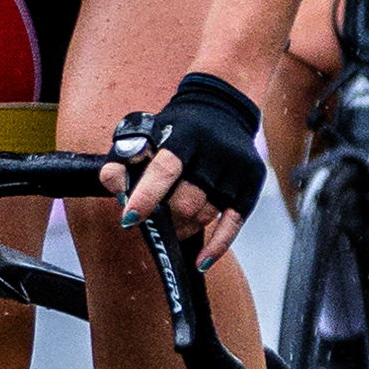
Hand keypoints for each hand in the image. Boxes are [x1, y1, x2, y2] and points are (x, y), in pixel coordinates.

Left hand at [99, 74, 263, 270]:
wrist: (223, 106)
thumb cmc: (177, 126)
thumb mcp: (146, 132)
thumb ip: (121, 160)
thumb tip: (117, 191)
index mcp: (187, 135)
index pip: (166, 169)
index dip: (146, 196)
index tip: (129, 218)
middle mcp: (215, 151)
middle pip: (186, 202)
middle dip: (164, 219)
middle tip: (154, 220)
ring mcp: (237, 168)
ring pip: (205, 215)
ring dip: (183, 229)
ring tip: (173, 224)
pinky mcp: (251, 183)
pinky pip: (233, 224)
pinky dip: (217, 246)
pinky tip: (201, 262)